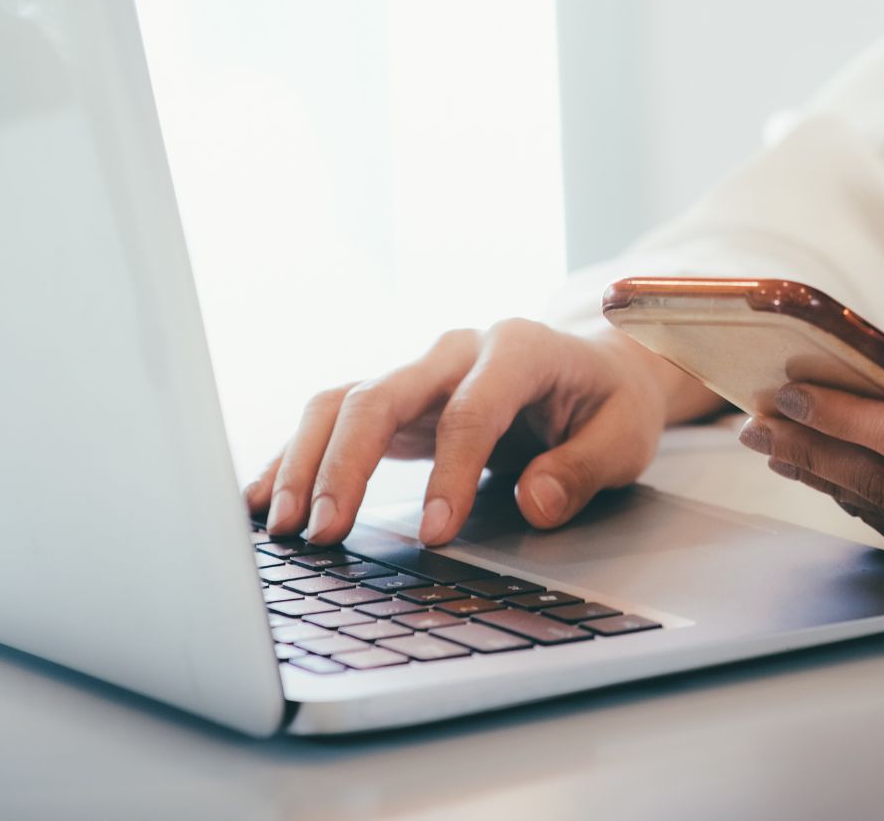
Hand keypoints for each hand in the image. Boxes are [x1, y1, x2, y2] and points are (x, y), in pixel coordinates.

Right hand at [246, 321, 720, 545]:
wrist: (600, 370)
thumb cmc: (611, 405)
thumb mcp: (623, 438)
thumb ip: (582, 470)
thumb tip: (533, 502)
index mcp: (521, 349)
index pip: (470, 410)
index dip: (449, 473)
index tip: (434, 535)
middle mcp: (458, 350)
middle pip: (382, 394)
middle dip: (346, 464)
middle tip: (325, 531)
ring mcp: (421, 370)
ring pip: (343, 402)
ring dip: (306, 462)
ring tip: (281, 526)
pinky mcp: (399, 399)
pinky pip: (335, 419)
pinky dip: (295, 457)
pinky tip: (261, 500)